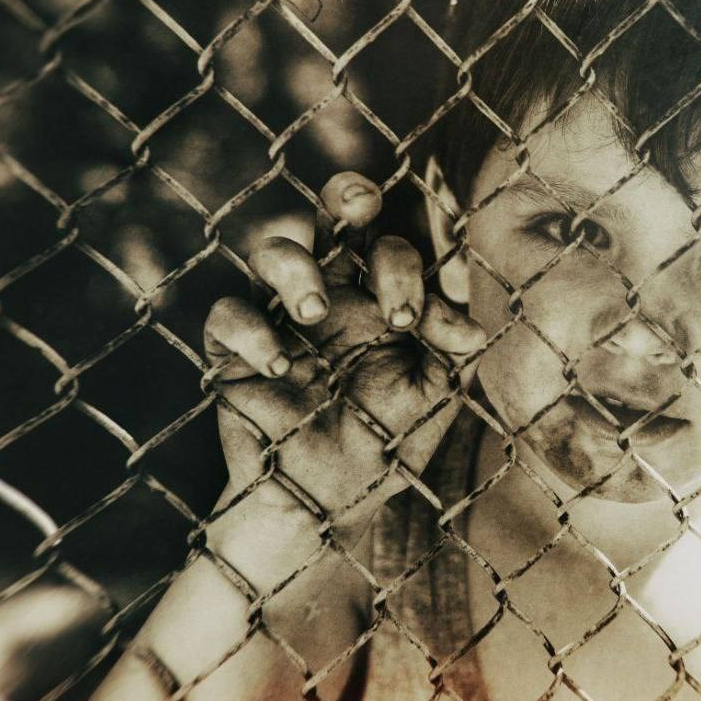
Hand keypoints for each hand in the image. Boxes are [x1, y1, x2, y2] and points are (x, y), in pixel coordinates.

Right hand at [202, 171, 484, 546]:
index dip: (404, 267)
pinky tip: (280, 365)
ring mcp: (281, 318)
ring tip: (314, 311)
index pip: (392, 247)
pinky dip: (251, 330)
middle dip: (345, 197)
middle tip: (360, 205)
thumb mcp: (434, 397)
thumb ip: (452, 351)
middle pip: (330, 216)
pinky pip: (227, 313)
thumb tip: (473, 326)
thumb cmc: (386, 444)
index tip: (409, 321)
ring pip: (273, 249)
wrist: (326, 503)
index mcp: (380, 298)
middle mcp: (332, 295)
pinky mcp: (234, 352)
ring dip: (295, 266)